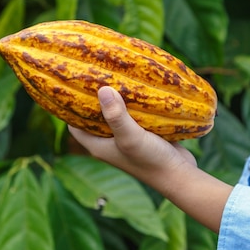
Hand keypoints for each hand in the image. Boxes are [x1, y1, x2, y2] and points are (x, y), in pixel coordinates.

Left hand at [68, 86, 196, 183]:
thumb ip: (116, 115)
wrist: (179, 175)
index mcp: (98, 145)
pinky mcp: (143, 133)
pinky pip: (135, 114)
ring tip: (115, 74)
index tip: (73, 86)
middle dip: (95, 98)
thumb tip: (102, 89)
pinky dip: (135, 102)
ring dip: (117, 98)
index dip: (70, 108)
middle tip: (96, 74)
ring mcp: (126, 137)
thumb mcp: (130, 137)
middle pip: (95, 116)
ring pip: (116, 113)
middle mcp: (109, 141)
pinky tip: (138, 85)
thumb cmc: (150, 161)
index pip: (74, 126)